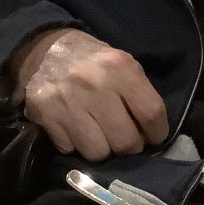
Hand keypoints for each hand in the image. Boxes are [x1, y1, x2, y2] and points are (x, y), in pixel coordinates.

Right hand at [9, 28, 168, 160]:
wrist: (45, 51)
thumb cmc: (93, 62)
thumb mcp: (123, 64)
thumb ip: (139, 94)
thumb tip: (151, 134)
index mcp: (119, 67)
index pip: (151, 113)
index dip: (157, 133)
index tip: (154, 137)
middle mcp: (95, 84)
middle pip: (126, 141)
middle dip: (130, 147)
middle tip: (126, 139)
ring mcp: (68, 102)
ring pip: (98, 153)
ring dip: (102, 149)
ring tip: (100, 135)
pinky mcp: (46, 116)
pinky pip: (70, 150)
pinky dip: (76, 145)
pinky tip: (77, 129)